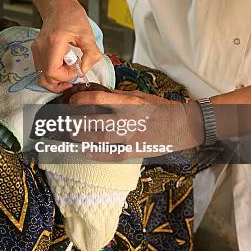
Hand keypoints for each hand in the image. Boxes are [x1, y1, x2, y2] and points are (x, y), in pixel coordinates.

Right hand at [32, 0, 101, 91]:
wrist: (58, 6)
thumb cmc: (72, 16)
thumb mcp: (88, 34)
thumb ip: (90, 54)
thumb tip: (84, 70)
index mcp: (54, 42)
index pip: (53, 71)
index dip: (65, 76)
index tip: (76, 69)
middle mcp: (41, 47)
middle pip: (45, 77)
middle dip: (60, 82)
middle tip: (72, 76)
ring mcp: (36, 49)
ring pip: (41, 76)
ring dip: (56, 79)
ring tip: (68, 71)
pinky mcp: (36, 51)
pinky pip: (41, 69)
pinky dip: (52, 73)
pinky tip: (63, 65)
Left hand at [69, 89, 202, 159]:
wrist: (182, 126)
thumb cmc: (161, 108)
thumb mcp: (140, 96)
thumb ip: (120, 97)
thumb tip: (100, 95)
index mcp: (129, 102)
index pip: (99, 98)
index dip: (82, 99)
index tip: (73, 100)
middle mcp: (127, 119)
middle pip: (95, 121)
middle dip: (78, 122)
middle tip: (68, 122)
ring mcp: (130, 137)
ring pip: (100, 139)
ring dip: (83, 137)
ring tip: (73, 135)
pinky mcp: (134, 151)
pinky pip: (112, 154)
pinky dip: (97, 154)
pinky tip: (87, 152)